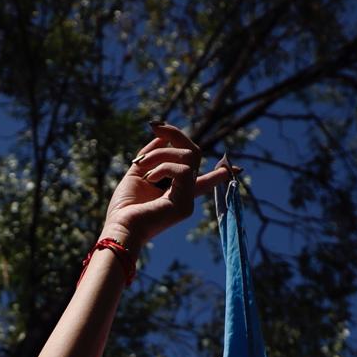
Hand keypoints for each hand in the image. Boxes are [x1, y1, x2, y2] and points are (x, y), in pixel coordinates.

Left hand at [99, 122, 232, 249]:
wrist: (120, 230)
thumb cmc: (124, 208)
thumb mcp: (137, 173)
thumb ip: (151, 154)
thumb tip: (162, 136)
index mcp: (175, 191)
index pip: (204, 182)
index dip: (218, 174)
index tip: (236, 169)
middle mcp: (186, 195)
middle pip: (194, 154)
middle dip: (175, 134)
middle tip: (155, 126)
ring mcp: (188, 199)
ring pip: (189, 157)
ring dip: (160, 153)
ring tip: (140, 165)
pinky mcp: (185, 204)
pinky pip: (183, 170)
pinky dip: (162, 168)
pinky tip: (149, 179)